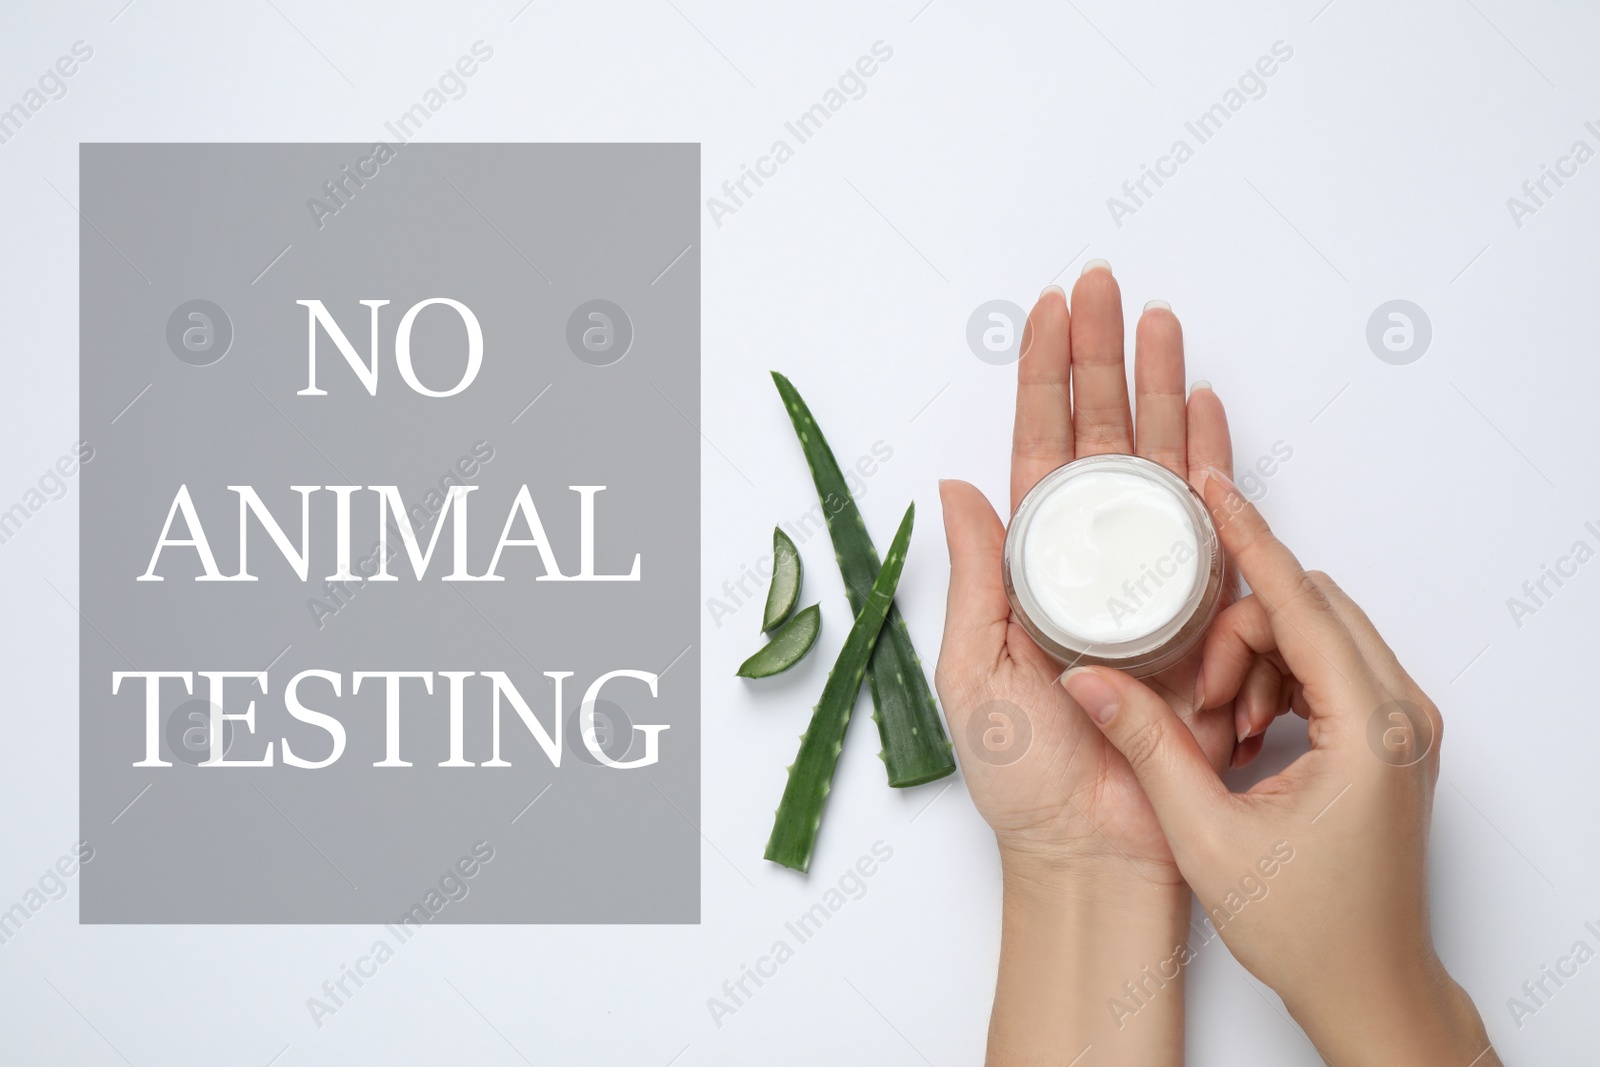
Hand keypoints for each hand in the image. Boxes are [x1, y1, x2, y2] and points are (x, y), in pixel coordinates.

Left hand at [936, 264, 1236, 1062]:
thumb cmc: (1024, 779)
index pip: (1035, 451)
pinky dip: (1213, 464)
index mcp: (1029, 569)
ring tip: (1160, 322)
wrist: (1097, 853)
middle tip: (1105, 285)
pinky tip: (1207, 411)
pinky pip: (1212, 525)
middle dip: (1101, 360)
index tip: (1047, 312)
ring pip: (1156, 464)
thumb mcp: (973, 672)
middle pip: (1098, 438)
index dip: (1040, 380)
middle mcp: (1090, 563)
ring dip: (1159, 391)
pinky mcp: (1202, 615)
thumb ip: (975, 577)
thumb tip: (956, 487)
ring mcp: (1149, 582)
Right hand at [1060, 468, 1500, 1065]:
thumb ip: (1147, 743)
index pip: (1301, 601)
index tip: (1209, 485)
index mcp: (1371, 730)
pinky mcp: (1391, 735)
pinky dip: (1279, 680)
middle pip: (1309, 608)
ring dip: (1257, 659)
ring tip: (1225, 730)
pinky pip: (1329, 665)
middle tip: (1198, 695)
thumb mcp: (1208, 835)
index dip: (1248, 538)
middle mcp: (1402, 714)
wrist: (1368, 984)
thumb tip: (1086, 678)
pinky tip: (1247, 733)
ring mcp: (1403, 723)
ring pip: (1317, 632)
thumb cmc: (1309, 928)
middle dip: (1239, 631)